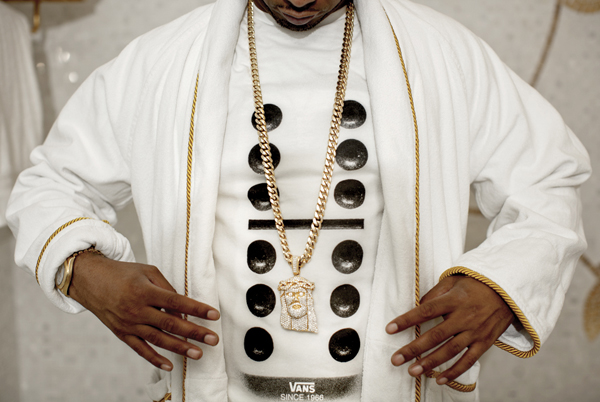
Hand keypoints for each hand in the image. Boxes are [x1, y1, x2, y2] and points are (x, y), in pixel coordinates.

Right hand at [69, 252, 219, 371]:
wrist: (91, 281)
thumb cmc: (124, 273)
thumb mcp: (147, 272)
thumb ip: (167, 289)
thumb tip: (183, 309)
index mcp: (145, 291)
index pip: (176, 302)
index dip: (197, 309)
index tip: (214, 315)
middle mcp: (136, 310)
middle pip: (170, 323)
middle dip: (194, 332)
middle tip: (213, 339)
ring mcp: (128, 324)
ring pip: (158, 339)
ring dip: (180, 348)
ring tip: (198, 353)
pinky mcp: (122, 334)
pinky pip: (140, 349)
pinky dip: (155, 359)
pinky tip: (170, 365)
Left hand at [385, 275, 514, 384]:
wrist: (507, 291)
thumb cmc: (475, 284)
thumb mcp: (453, 281)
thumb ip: (434, 294)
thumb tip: (416, 306)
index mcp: (454, 300)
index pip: (425, 311)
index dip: (406, 320)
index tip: (389, 329)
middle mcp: (464, 317)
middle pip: (435, 336)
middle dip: (413, 349)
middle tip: (396, 359)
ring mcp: (475, 331)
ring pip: (450, 351)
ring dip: (430, 363)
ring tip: (412, 371)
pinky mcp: (484, 342)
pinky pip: (468, 360)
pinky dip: (454, 371)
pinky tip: (439, 379)